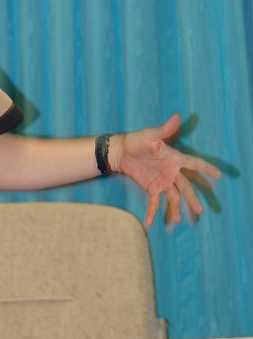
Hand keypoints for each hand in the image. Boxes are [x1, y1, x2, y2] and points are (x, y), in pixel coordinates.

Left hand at [110, 113, 220, 227]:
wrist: (120, 152)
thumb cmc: (136, 141)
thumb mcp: (150, 135)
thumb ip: (164, 130)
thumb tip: (177, 116)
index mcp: (174, 158)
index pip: (194, 163)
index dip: (206, 168)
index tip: (219, 175)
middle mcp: (171, 171)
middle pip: (185, 186)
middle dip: (193, 198)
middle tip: (200, 211)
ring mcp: (162, 181)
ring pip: (173, 196)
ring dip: (175, 208)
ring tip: (176, 219)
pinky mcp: (151, 187)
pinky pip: (154, 202)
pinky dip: (153, 212)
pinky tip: (149, 222)